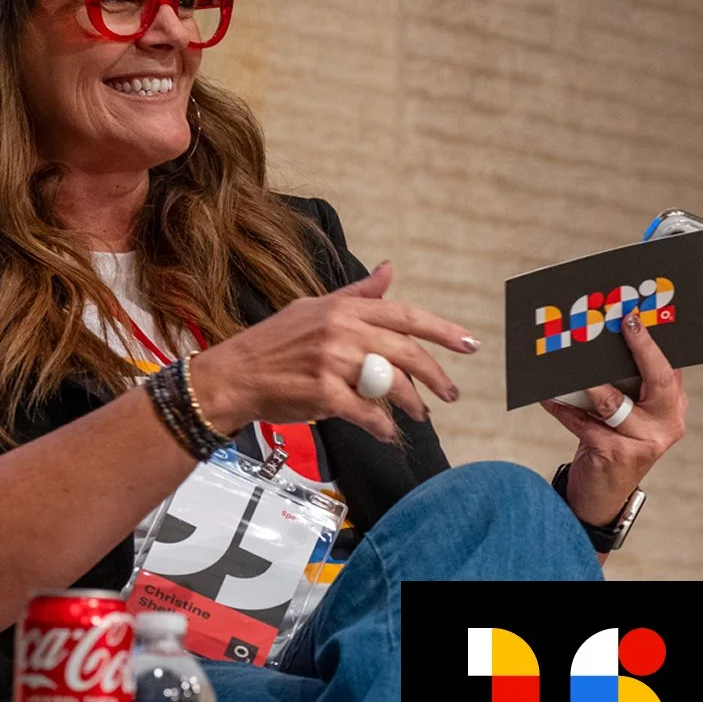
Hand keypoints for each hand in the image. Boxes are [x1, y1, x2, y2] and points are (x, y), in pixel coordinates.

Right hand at [193, 262, 478, 443]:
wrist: (233, 375)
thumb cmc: (272, 344)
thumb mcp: (313, 307)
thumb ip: (357, 295)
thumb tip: (389, 269)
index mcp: (342, 309)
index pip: (404, 314)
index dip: (441, 330)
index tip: (469, 344)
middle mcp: (340, 330)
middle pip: (404, 351)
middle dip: (435, 374)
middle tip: (449, 393)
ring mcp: (331, 361)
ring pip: (389, 382)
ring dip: (410, 403)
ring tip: (419, 414)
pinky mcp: (322, 392)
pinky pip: (365, 411)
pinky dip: (381, 425)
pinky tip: (386, 432)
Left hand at [541, 310, 687, 525]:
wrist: (602, 497)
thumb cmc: (611, 444)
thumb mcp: (628, 416)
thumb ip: (625, 386)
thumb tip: (597, 344)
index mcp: (673, 407)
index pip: (671, 367)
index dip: (656, 340)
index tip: (638, 315)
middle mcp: (667, 423)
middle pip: (659, 378)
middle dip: (641, 348)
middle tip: (625, 322)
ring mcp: (644, 441)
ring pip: (614, 401)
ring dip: (590, 382)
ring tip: (570, 362)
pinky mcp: (616, 454)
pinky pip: (583, 423)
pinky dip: (563, 408)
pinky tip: (547, 397)